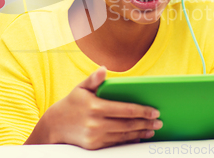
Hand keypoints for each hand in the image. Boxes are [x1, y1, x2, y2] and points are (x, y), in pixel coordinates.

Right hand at [25, 66, 162, 149]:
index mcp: (95, 107)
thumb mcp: (80, 88)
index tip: (154, 111)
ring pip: (124, 135)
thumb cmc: (71, 103)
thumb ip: (94, 79)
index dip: (142, 111)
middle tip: (159, 122)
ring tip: (152, 129)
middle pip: (128, 124)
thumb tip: (104, 68)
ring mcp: (96, 136)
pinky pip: (116, 143)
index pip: (125, 110)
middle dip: (146, 123)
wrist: (55, 126)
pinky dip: (129, 139)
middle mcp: (96, 123)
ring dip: (140, 132)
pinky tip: (138, 136)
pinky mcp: (95, 146)